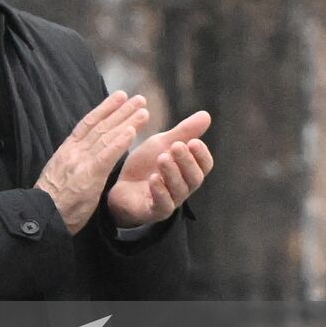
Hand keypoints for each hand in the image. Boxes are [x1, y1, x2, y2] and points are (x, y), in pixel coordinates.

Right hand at [36, 92, 148, 234]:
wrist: (40, 215)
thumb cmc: (51, 202)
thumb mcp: (59, 175)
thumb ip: (72, 163)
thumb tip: (84, 157)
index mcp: (67, 150)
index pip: (88, 124)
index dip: (105, 109)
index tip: (118, 97)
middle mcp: (74, 151)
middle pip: (101, 126)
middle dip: (121, 110)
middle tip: (138, 98)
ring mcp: (81, 162)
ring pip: (106, 136)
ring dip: (126, 121)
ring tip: (143, 110)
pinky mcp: (89, 175)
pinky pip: (107, 155)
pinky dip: (120, 142)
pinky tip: (132, 131)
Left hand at [107, 110, 212, 227]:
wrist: (118, 185)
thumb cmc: (145, 165)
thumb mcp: (162, 144)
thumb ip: (183, 132)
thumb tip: (206, 115)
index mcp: (188, 171)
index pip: (204, 165)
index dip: (201, 154)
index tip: (193, 141)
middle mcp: (183, 187)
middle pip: (194, 178)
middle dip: (186, 161)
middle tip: (176, 146)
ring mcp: (170, 201)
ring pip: (179, 190)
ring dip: (172, 173)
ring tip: (162, 158)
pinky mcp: (153, 212)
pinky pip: (163, 205)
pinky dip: (160, 192)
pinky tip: (154, 179)